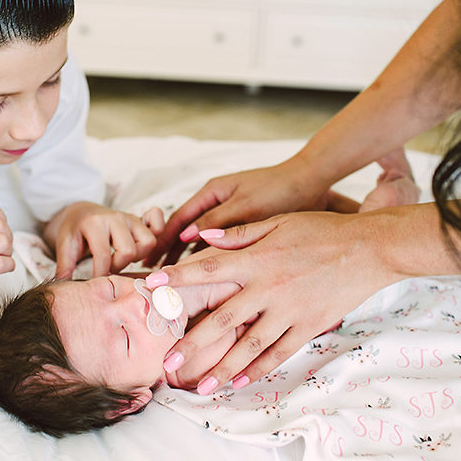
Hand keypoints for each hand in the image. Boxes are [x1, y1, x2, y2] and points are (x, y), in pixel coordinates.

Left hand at [48, 202, 164, 277]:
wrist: (81, 213)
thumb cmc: (74, 231)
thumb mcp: (64, 246)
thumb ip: (64, 266)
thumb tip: (61, 287)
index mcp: (95, 223)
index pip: (104, 255)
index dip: (100, 273)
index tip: (96, 281)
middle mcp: (116, 218)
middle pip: (130, 251)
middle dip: (120, 265)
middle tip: (109, 267)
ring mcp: (130, 217)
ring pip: (148, 242)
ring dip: (138, 255)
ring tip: (123, 258)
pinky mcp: (140, 219)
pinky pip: (159, 224)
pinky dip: (156, 233)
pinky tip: (140, 246)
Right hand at [145, 161, 332, 267]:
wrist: (311, 180)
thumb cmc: (280, 190)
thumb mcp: (246, 206)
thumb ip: (216, 222)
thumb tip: (184, 237)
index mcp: (212, 192)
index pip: (178, 219)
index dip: (161, 240)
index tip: (148, 260)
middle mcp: (217, 201)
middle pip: (185, 229)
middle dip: (169, 252)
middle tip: (155, 274)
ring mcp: (229, 211)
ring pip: (201, 238)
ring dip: (188, 256)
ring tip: (177, 280)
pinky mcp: (243, 222)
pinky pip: (219, 242)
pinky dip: (209, 256)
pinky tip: (207, 276)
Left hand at [150, 211, 402, 393]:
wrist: (370, 248)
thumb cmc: (322, 230)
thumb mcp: (278, 222)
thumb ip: (239, 234)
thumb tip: (202, 237)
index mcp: (258, 259)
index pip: (209, 270)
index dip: (178, 279)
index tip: (152, 287)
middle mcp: (269, 288)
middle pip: (223, 319)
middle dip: (193, 342)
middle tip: (169, 362)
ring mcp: (289, 310)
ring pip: (249, 345)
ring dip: (223, 368)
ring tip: (199, 385)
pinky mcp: (308, 326)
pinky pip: (279, 352)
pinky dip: (258, 369)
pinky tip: (239, 382)